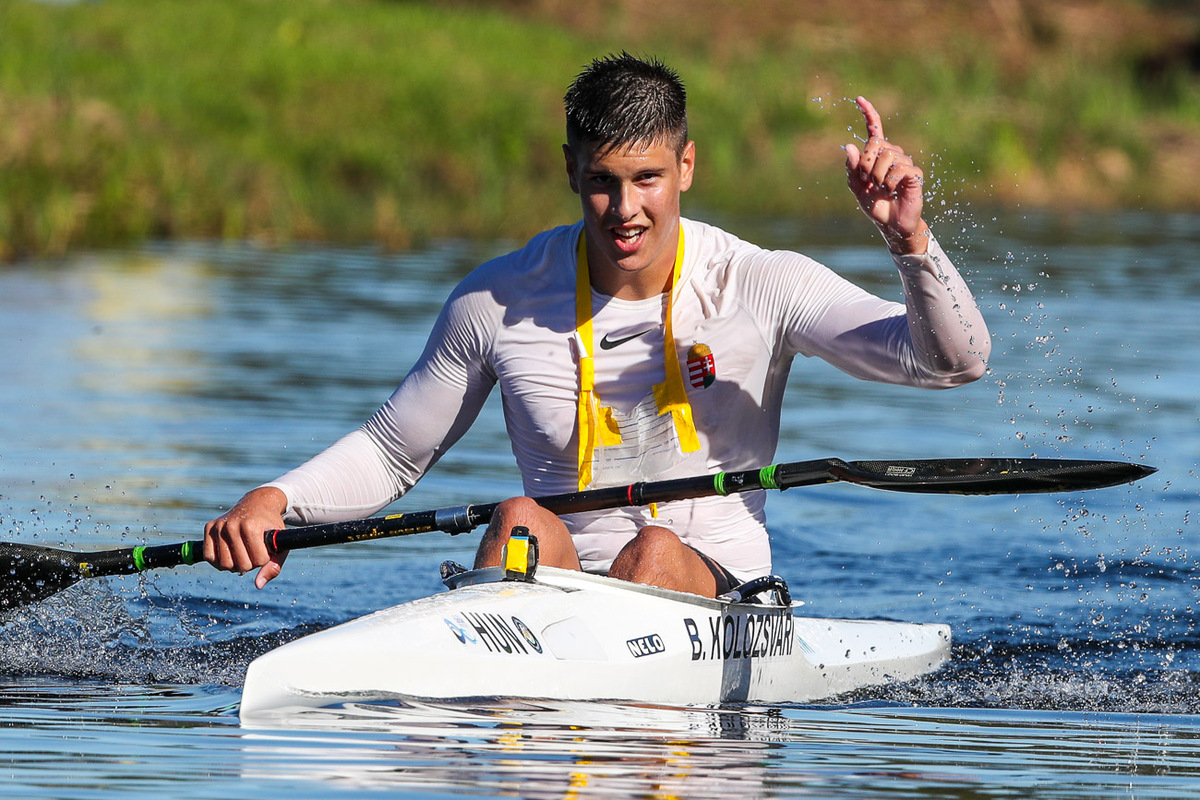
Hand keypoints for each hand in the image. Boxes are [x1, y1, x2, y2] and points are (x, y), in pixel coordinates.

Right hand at [203, 486, 288, 588]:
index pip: (258, 561)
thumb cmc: (270, 526)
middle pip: (240, 565)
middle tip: (254, 552)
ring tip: (242, 555)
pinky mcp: (209, 527)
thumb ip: (273, 566)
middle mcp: (232, 525)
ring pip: (224, 564)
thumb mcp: (279, 543)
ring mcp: (219, 525)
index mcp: (251, 527)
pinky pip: (209, 557)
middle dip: (250, 564)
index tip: (266, 550)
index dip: (264, 559)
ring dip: (235, 565)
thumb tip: (258, 585)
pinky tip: (229, 555)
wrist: (258, 504)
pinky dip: (219, 562)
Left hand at [844, 96, 929, 254]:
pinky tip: (892, 191)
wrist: (891, 225)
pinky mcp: (914, 174)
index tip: (859, 99)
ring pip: (887, 156)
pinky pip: (899, 169)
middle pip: (876, 144)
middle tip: (867, 181)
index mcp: (877, 156)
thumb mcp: (857, 188)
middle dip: (866, 163)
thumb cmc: (875, 206)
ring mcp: (905, 163)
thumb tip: (849, 146)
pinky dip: (889, 182)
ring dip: (878, 176)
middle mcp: (893, 155)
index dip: (868, 114)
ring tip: (881, 189)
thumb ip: (852, 168)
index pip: (874, 130)